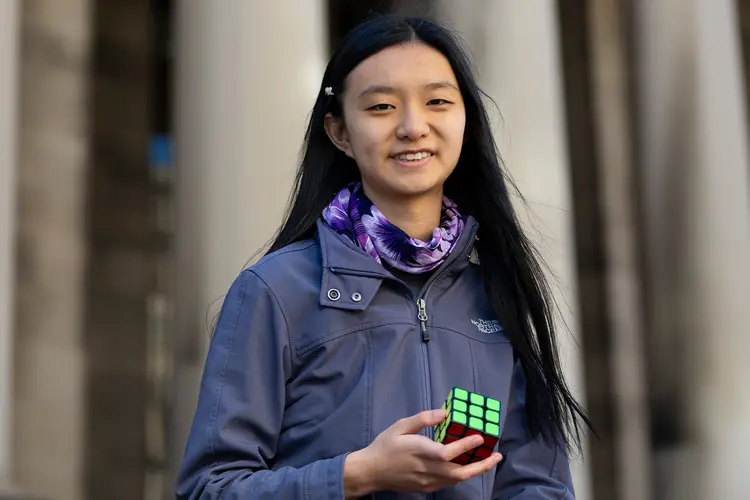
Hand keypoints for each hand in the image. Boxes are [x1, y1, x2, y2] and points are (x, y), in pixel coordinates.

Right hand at [344, 409, 502, 496]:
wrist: (372, 472)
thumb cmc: (385, 446)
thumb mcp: (401, 426)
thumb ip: (423, 419)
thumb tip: (444, 413)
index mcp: (422, 452)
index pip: (450, 452)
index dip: (467, 446)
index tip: (480, 438)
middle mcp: (429, 470)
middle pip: (461, 471)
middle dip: (482, 464)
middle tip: (497, 455)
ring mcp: (429, 482)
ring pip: (458, 479)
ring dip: (475, 470)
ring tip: (488, 460)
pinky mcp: (427, 488)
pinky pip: (449, 482)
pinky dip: (462, 475)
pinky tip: (467, 466)